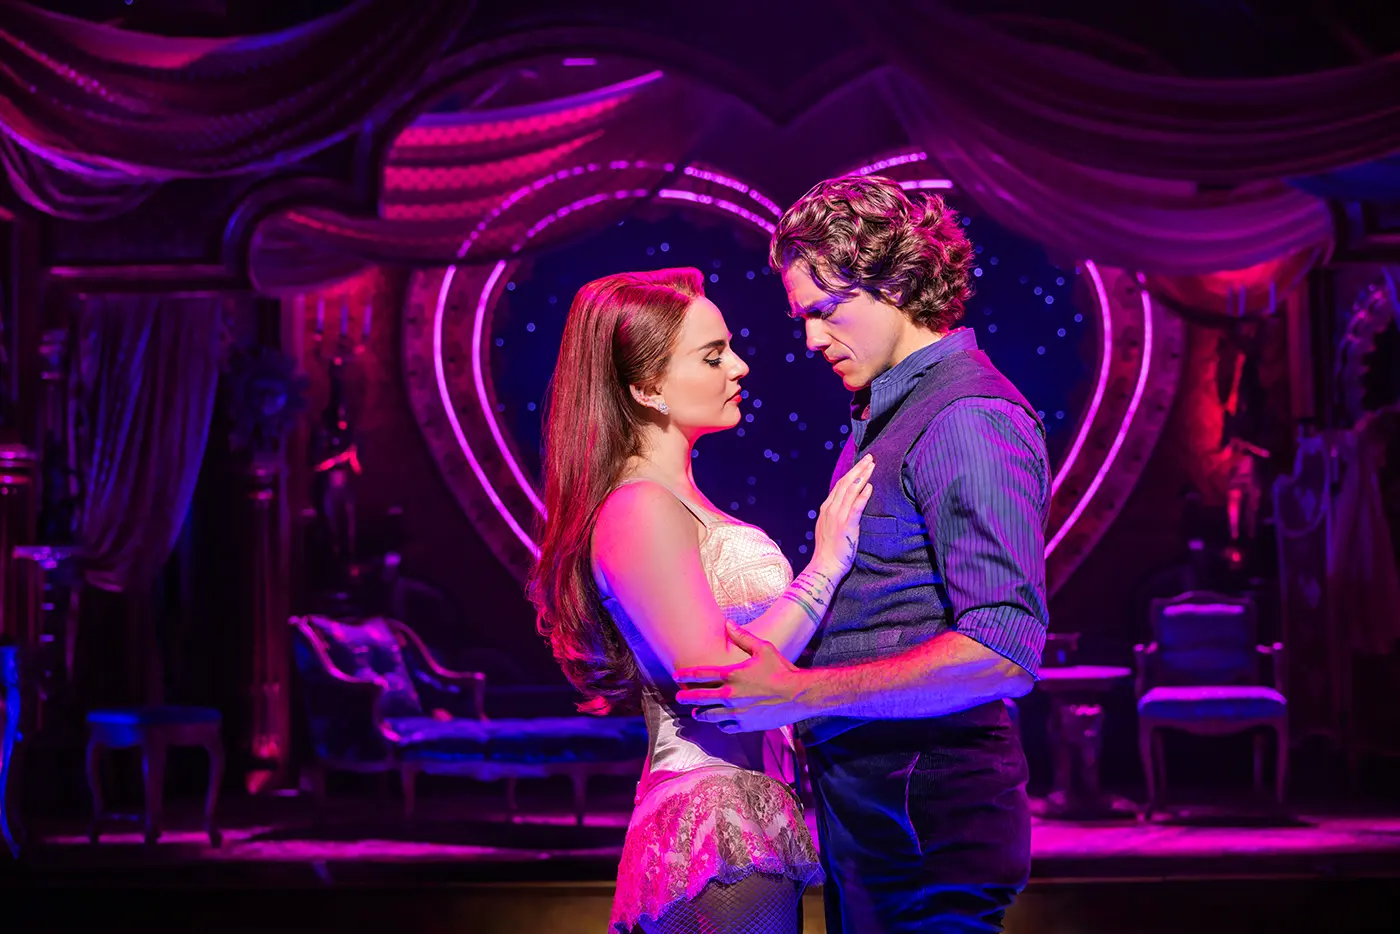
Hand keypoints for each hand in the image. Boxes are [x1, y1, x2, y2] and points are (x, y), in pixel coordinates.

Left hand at [674, 621, 815, 731]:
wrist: (798, 695)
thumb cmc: (782, 669)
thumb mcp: (763, 648)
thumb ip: (742, 637)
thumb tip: (728, 623)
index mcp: (732, 674)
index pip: (702, 674)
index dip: (686, 674)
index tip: (676, 676)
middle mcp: (730, 694)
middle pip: (700, 696)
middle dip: (686, 696)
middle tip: (678, 697)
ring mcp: (737, 711)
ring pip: (710, 715)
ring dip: (700, 713)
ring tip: (694, 713)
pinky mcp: (746, 724)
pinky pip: (727, 726)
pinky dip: (720, 724)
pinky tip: (718, 723)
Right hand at [811, 453, 874, 575]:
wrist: (824, 566)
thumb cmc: (829, 550)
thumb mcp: (829, 528)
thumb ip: (836, 515)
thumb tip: (846, 506)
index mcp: (826, 508)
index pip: (840, 485)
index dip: (851, 473)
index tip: (862, 464)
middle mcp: (830, 509)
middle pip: (846, 483)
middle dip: (858, 469)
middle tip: (870, 458)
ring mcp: (837, 516)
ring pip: (850, 491)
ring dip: (862, 477)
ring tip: (872, 466)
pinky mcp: (846, 525)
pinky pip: (855, 507)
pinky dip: (863, 495)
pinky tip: (870, 487)